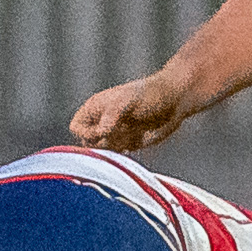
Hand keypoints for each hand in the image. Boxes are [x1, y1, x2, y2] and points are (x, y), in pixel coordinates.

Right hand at [69, 73, 186, 150]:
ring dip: (114, 150)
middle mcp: (102, 121)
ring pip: (102, 152)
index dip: (86, 133)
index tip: (103, 132)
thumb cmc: (149, 94)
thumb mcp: (128, 101)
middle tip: (120, 136)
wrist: (175, 101)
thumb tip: (100, 133)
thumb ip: (112, 115)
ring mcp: (115, 134)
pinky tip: (137, 141)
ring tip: (131, 135)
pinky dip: (125, 155)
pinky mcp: (128, 144)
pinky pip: (118, 156)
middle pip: (87, 143)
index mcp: (96, 108)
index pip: (76, 127)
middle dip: (101, 144)